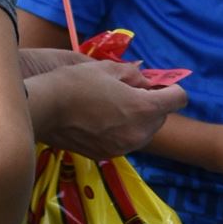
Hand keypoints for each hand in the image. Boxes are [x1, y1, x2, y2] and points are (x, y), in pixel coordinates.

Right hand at [23, 53, 187, 157]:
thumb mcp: (108, 69)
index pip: (178, 99)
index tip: (160, 84)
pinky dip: (124, 131)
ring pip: (146, 132)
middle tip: (132, 92)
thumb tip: (146, 82)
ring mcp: (125, 147)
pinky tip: (104, 120)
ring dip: (140, 119)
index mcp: (144, 108)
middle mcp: (140, 132)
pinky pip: (127, 141)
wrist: (44, 108)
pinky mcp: (109, 154)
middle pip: (162, 117)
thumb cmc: (75, 82)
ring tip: (116, 106)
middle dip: (153, 104)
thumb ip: (134, 75)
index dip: (172, 88)